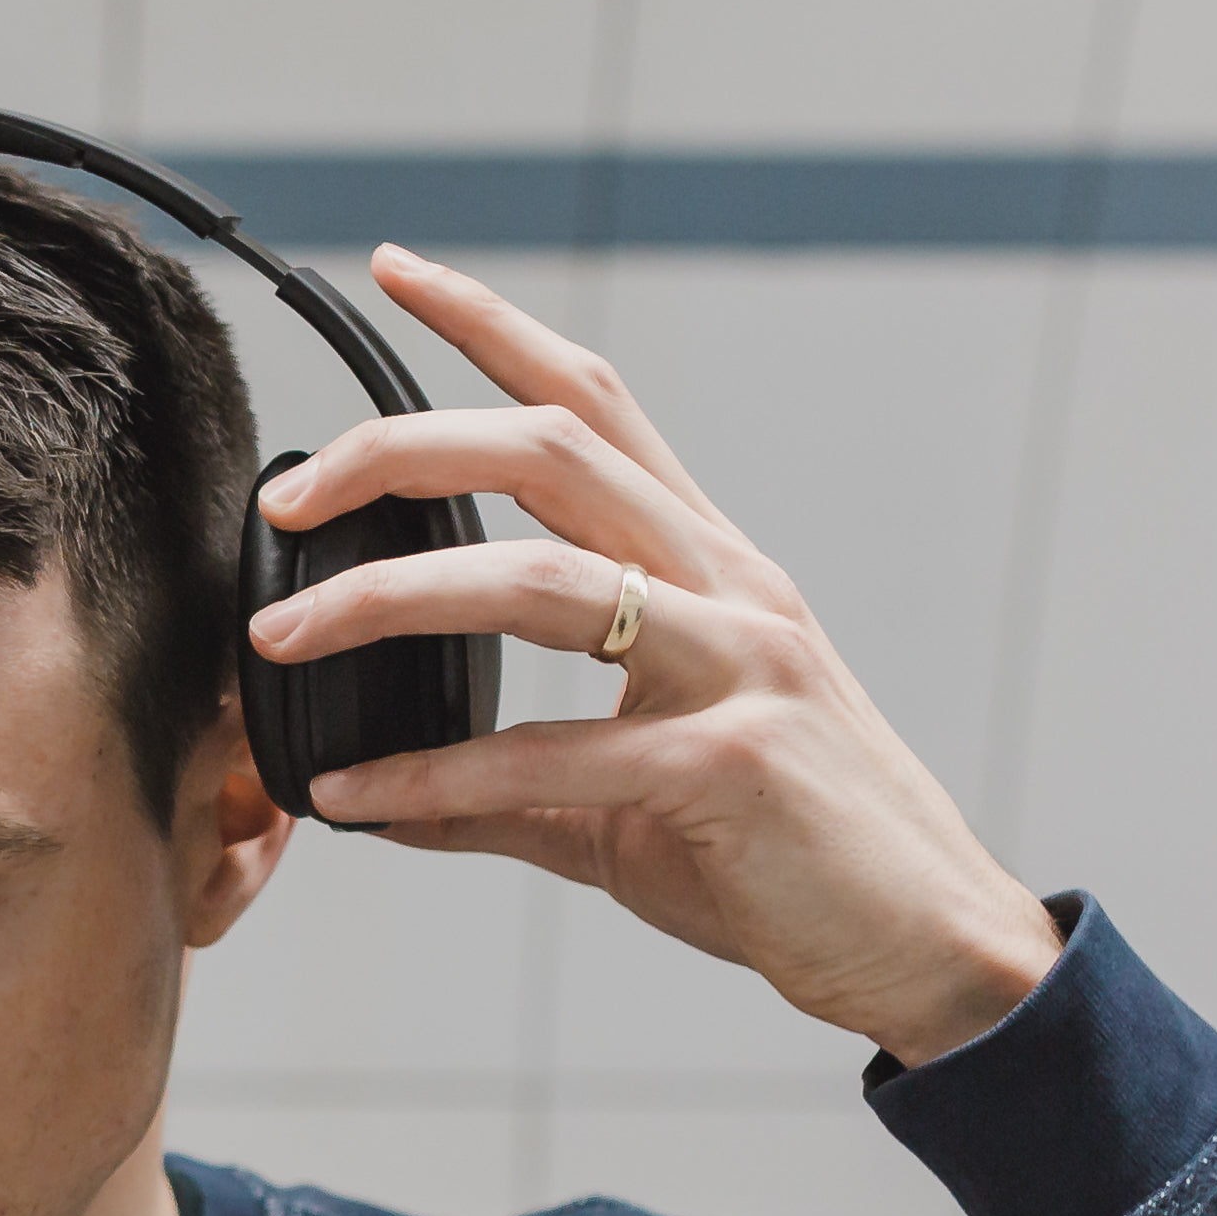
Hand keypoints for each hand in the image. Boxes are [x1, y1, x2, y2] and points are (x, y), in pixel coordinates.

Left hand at [246, 248, 1061, 1066]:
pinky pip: (547, 756)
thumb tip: (383, 798)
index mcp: (711, 568)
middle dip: (404, 449)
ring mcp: (738, 667)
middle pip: (552, 453)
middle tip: (290, 494)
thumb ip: (515, 787)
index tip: (396, 269)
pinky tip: (356, 797)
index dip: (493, 325)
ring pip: (538, 583)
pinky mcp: (729, 765)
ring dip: (389, 599)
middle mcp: (729, 590)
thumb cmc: (793, 859)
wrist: (929, 945)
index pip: (593, 406)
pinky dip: (431, 777)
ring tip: (287, 634)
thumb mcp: (637, 800)